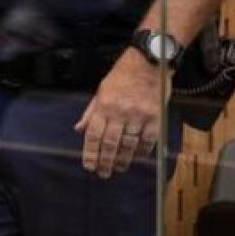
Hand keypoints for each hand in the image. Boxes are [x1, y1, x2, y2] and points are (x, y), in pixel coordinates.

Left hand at [74, 49, 168, 177]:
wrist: (149, 61)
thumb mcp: (102, 89)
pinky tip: (136, 158)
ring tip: (118, 168)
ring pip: (129, 145)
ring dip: (122, 160)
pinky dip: (141, 152)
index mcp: (104, 105)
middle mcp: (120, 112)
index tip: (89, 166)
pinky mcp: (155, 118)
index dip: (90, 153)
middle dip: (105, 161)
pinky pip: (147, 141)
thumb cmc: (123, 75)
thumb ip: (91, 111)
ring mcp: (139, 116)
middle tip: (103, 173)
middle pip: (110, 143)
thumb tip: (79, 129)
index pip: (93, 134)